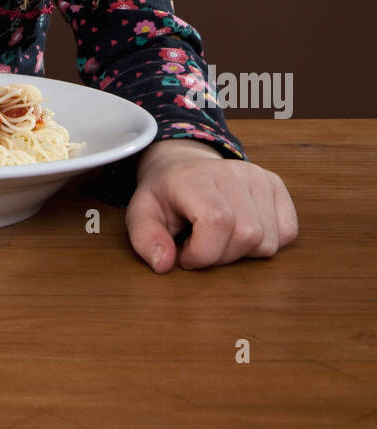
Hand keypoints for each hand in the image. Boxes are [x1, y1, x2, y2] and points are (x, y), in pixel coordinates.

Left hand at [125, 138, 298, 271]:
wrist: (184, 165)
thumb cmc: (165, 194)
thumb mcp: (142, 213)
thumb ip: (145, 238)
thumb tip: (164, 263)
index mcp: (195, 178)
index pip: (218, 221)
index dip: (204, 252)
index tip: (186, 256)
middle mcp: (232, 172)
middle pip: (247, 235)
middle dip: (221, 257)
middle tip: (202, 248)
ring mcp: (258, 176)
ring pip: (268, 241)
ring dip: (243, 253)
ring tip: (220, 239)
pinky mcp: (276, 185)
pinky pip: (287, 233)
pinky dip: (266, 244)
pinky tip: (241, 233)